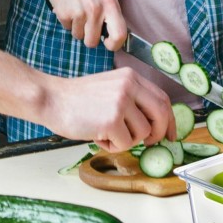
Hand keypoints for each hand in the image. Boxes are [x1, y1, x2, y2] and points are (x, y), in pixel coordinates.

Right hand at [42, 0, 126, 49]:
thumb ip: (111, 12)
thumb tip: (114, 35)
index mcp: (111, 4)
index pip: (119, 35)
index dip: (114, 45)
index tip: (107, 43)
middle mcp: (96, 10)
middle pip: (92, 41)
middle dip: (88, 36)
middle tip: (86, 23)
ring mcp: (79, 12)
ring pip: (78, 35)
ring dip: (76, 26)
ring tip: (76, 7)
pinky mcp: (63, 12)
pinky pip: (66, 27)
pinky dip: (66, 20)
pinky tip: (68, 4)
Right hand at [47, 68, 174, 151]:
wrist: (52, 99)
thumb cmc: (78, 99)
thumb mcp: (110, 88)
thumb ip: (132, 99)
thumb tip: (154, 124)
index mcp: (131, 77)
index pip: (162, 98)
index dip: (170, 119)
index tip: (171, 134)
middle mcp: (130, 86)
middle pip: (162, 114)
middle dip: (159, 133)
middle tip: (150, 142)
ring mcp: (122, 101)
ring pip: (143, 133)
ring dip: (127, 140)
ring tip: (106, 131)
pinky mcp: (113, 119)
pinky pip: (126, 143)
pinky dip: (112, 145)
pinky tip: (97, 134)